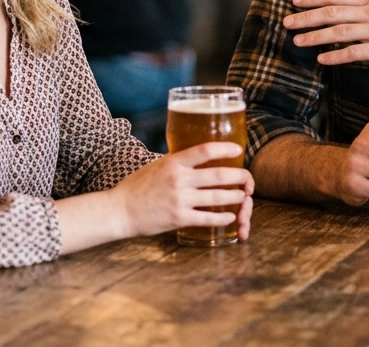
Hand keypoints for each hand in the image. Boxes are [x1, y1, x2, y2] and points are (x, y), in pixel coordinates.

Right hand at [108, 142, 253, 239]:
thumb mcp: (156, 166)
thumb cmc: (137, 186)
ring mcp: (179, 200)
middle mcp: (179, 179)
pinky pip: (207, 218)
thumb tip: (197, 157)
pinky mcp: (179, 218)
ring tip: (243, 196)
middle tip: (248, 178)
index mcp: (173, 162)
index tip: (238, 150)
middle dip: (238, 177)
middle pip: (218, 175)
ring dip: (235, 197)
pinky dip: (222, 217)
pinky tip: (230, 217)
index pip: (205, 151)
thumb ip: (177, 162)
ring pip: (217, 197)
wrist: (120, 210)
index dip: (225, 149)